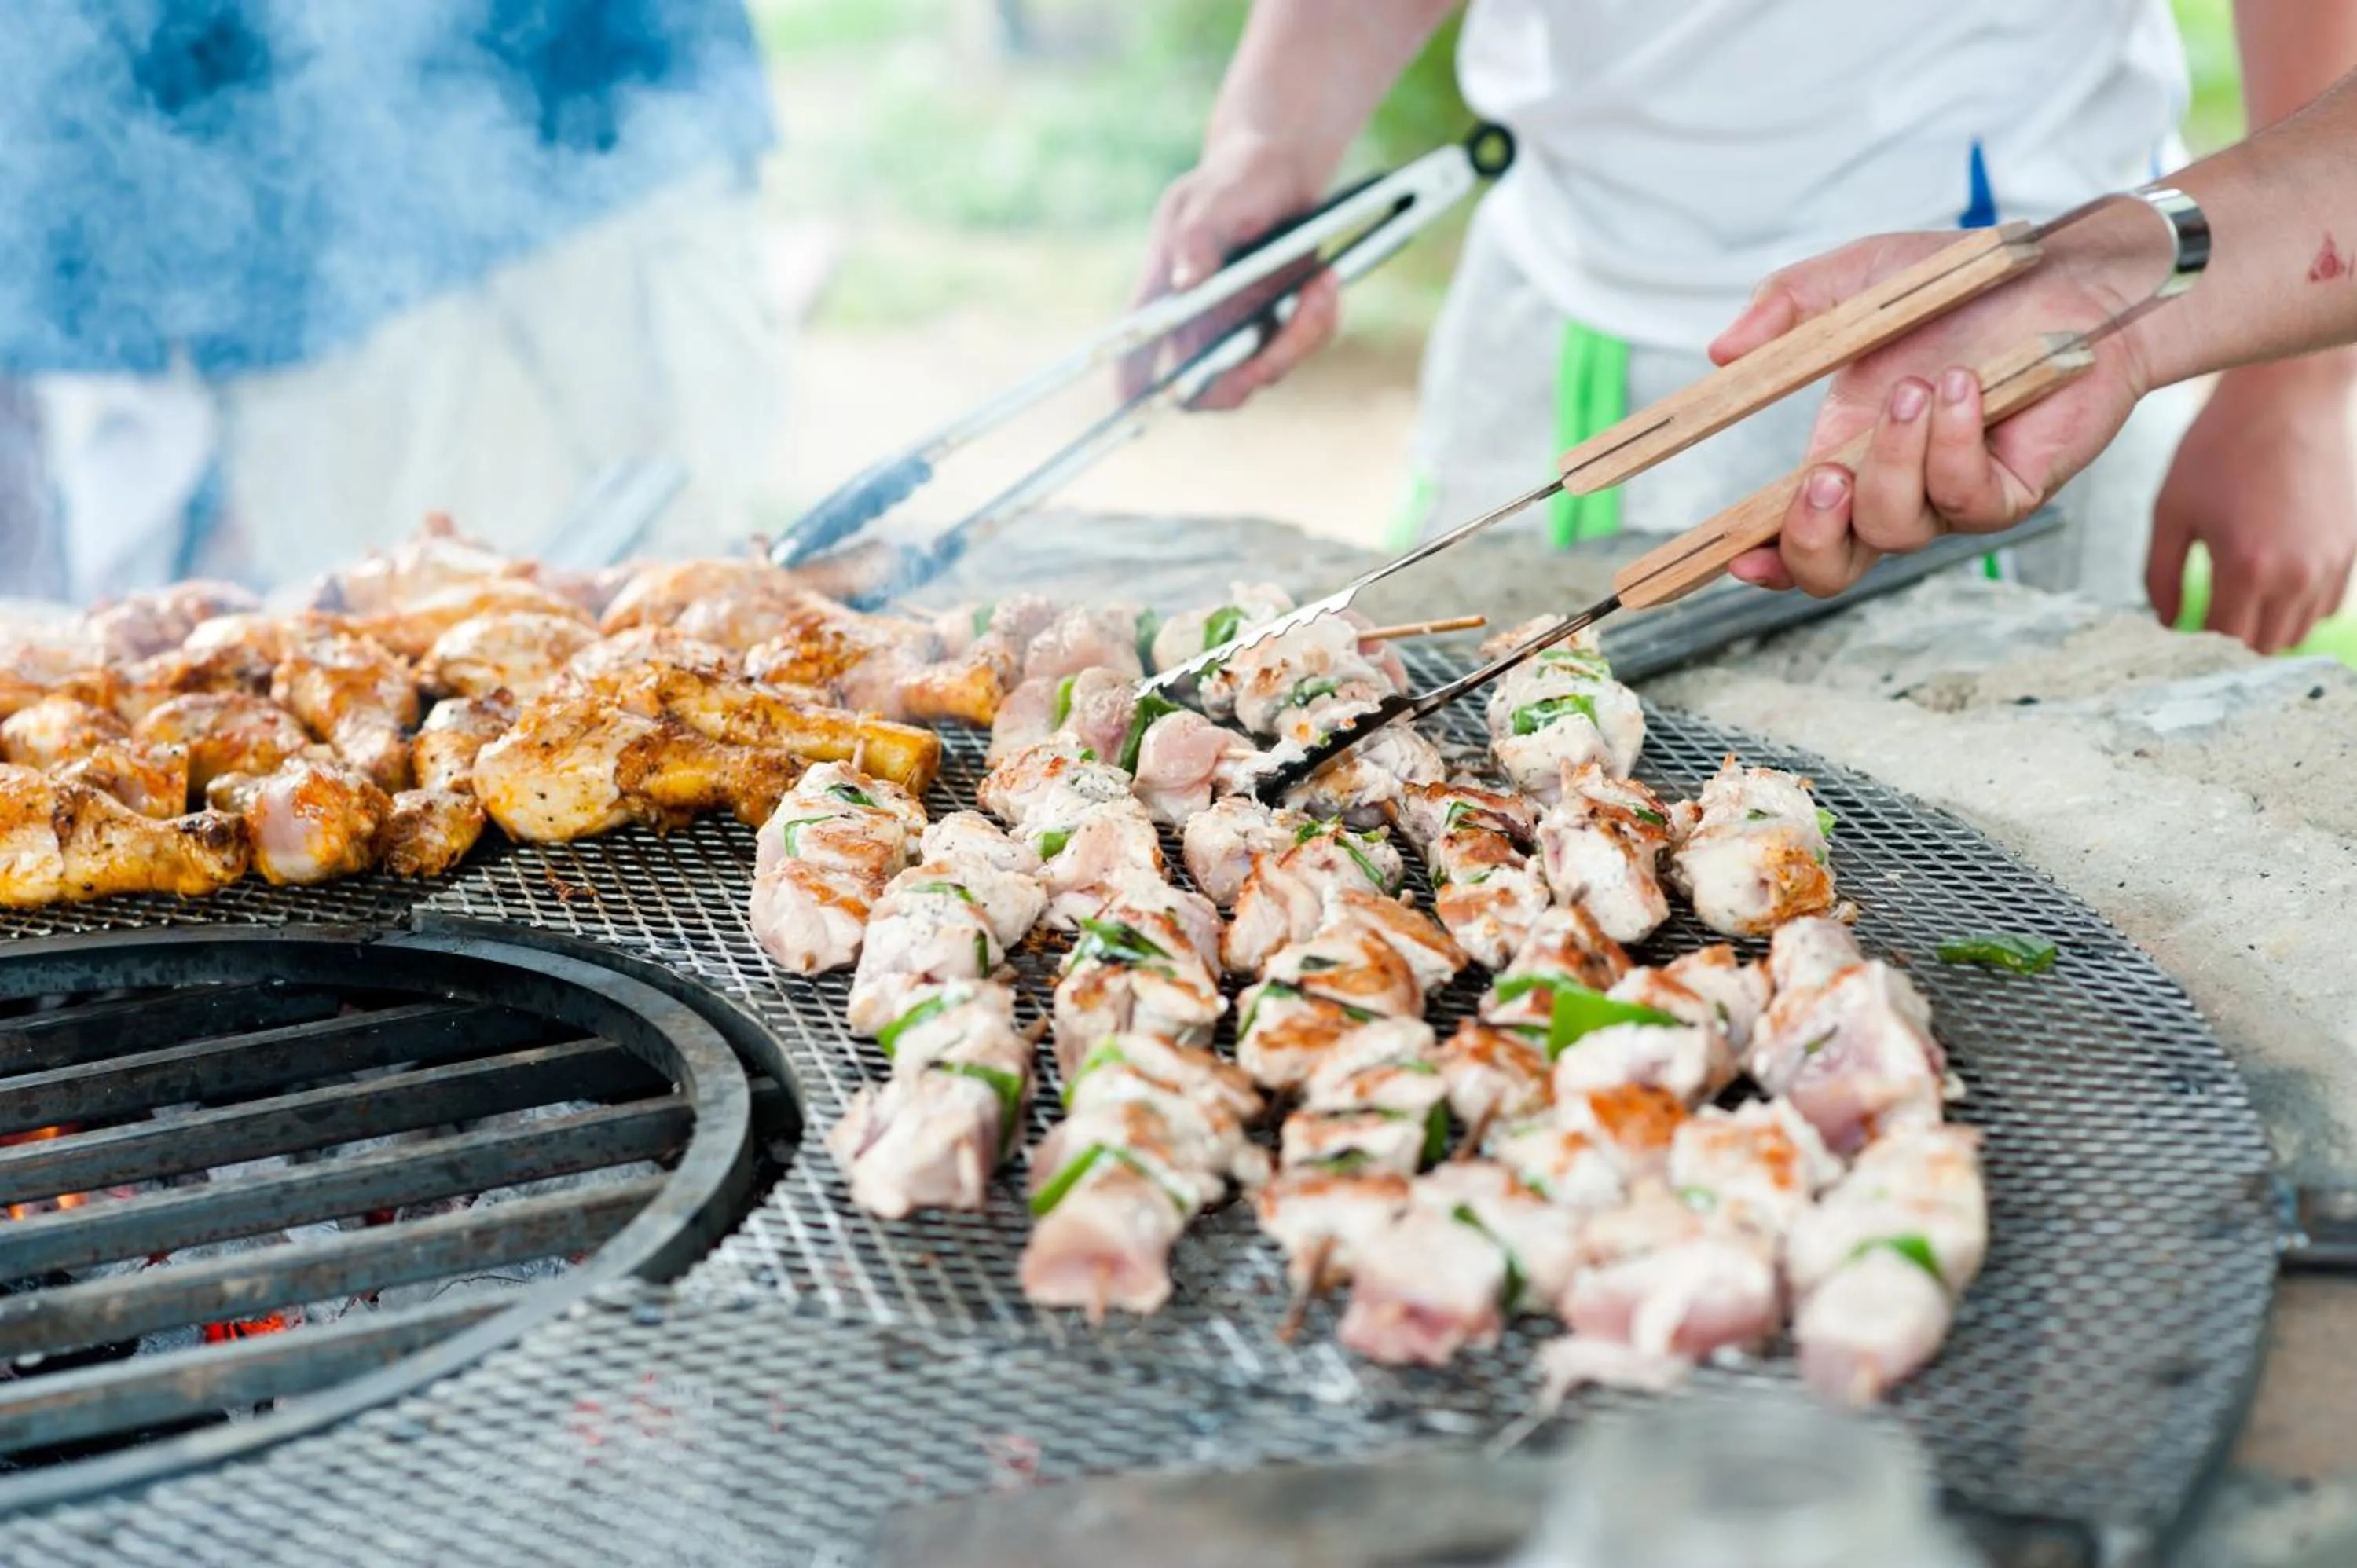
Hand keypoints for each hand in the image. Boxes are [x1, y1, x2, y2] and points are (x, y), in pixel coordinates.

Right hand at [1118, 133, 1340, 409]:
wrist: (1281, 171)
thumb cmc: (1236, 178)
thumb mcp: (1217, 196)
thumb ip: (1199, 236)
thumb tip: (1187, 284)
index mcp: (1164, 294)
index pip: (1136, 350)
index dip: (1132, 384)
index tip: (1136, 405)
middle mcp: (1196, 325)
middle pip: (1205, 388)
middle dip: (1248, 374)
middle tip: (1284, 334)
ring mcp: (1235, 333)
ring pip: (1262, 372)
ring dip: (1298, 336)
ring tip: (1319, 283)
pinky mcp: (1274, 330)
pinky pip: (1298, 349)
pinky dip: (1318, 321)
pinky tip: (1325, 280)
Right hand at [1706, 225, 2163, 596]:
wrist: (2070, 278)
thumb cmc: (1965, 287)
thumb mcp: (1858, 280)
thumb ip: (1787, 305)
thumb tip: (1722, 351)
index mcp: (1842, 453)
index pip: (1789, 531)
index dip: (1760, 557)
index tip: (1733, 553)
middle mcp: (1891, 487)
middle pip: (1830, 570)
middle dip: (1811, 537)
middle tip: (1823, 477)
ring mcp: (1949, 498)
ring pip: (1894, 529)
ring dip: (1895, 459)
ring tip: (1918, 386)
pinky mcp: (2009, 494)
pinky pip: (1965, 499)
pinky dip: (1954, 443)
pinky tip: (1963, 387)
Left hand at [2149, 358, 2356, 652]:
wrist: (2288, 396)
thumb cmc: (2222, 445)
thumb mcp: (2171, 509)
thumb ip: (2160, 575)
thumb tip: (2166, 621)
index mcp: (2246, 567)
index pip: (2222, 642)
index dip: (2195, 648)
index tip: (2177, 638)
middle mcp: (2296, 574)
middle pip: (2263, 648)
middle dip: (2229, 644)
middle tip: (2202, 621)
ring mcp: (2331, 563)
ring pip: (2298, 631)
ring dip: (2265, 628)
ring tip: (2235, 603)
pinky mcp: (2352, 548)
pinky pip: (2326, 604)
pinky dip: (2297, 607)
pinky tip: (2269, 584)